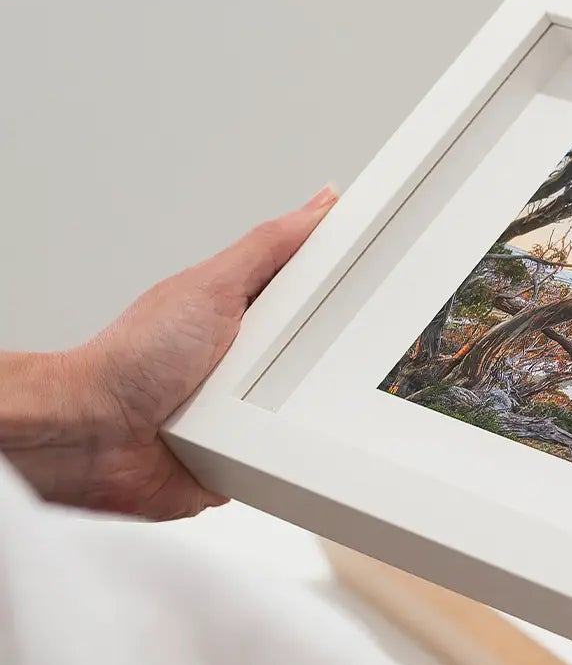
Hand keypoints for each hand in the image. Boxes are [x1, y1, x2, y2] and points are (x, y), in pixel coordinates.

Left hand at [1, 189, 335, 518]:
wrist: (92, 435)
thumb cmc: (131, 360)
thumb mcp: (212, 286)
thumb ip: (268, 247)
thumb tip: (317, 206)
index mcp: (246, 314)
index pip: (315, 292)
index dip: (349, 285)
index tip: (388, 274)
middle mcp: (250, 363)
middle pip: (327, 353)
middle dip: (339, 355)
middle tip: (334, 349)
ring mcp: (250, 412)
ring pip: (317, 408)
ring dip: (315, 409)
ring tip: (290, 400)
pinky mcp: (249, 457)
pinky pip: (295, 456)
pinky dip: (298, 453)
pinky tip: (293, 442)